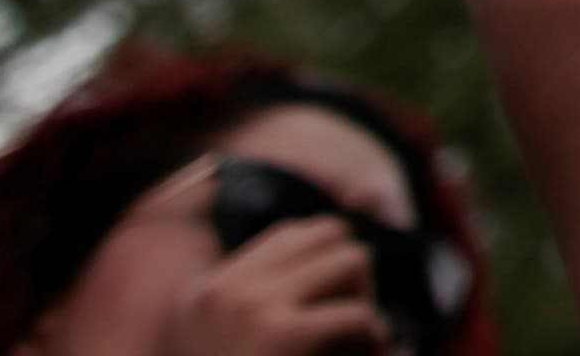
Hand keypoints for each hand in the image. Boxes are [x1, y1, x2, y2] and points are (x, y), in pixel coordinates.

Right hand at [153, 218, 387, 355]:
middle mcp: (221, 294)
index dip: (333, 265)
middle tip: (355, 333)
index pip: (294, 234)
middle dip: (354, 280)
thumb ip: (276, 304)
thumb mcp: (242, 346)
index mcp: (204, 295)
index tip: (342, 307)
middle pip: (329, 237)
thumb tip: (336, 237)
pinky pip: (359, 317)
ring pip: (352, 262)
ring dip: (365, 306)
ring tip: (358, 350)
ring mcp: (247, 309)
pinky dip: (374, 344)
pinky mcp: (280, 336)